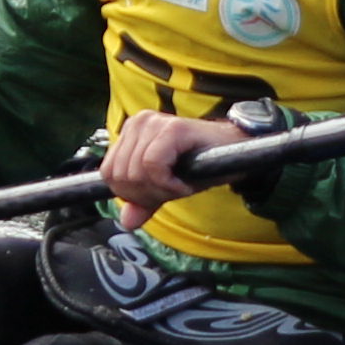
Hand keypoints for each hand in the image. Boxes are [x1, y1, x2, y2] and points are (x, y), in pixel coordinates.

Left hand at [101, 110, 252, 215]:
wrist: (235, 154)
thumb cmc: (200, 165)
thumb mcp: (166, 187)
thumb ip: (143, 202)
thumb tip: (126, 221)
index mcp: (130, 133)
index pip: (109, 174)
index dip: (132, 194)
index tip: (159, 192)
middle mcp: (138, 123)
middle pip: (121, 176)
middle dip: (147, 194)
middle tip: (173, 189)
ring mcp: (154, 123)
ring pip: (135, 173)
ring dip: (162, 190)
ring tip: (181, 184)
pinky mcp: (172, 128)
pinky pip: (153, 166)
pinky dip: (169, 184)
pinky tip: (185, 183)